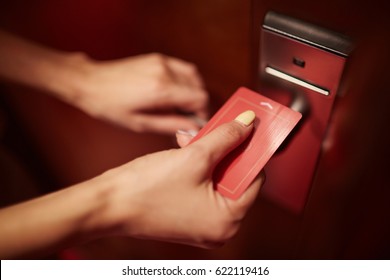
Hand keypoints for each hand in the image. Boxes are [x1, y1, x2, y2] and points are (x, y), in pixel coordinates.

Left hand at [75, 53, 208, 133]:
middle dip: (197, 105)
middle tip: (186, 117)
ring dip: (193, 92)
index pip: (200, 99)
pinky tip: (175, 93)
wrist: (89, 82)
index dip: (202, 113)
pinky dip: (186, 82)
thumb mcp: (140, 124)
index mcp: (160, 90)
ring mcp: (162, 62)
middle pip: (199, 88)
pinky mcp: (158, 58)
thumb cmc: (110, 107)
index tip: (195, 123)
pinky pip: (183, 69)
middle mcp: (164, 72)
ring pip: (194, 77)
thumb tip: (193, 128)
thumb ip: (170, 125)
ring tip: (181, 106)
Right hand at [99, 110, 264, 247]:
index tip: (249, 131)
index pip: (255, 180)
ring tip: (194, 137)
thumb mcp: (194, 157)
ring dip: (208, 155)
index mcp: (227, 221)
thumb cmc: (147, 190)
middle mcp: (217, 227)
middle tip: (221, 128)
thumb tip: (247, 124)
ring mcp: (201, 223)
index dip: (252, 153)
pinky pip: (201, 187)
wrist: (108, 205)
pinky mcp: (186, 215)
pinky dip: (197, 167)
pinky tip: (184, 149)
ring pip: (216, 180)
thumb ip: (226, 138)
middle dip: (225, 151)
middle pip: (235, 179)